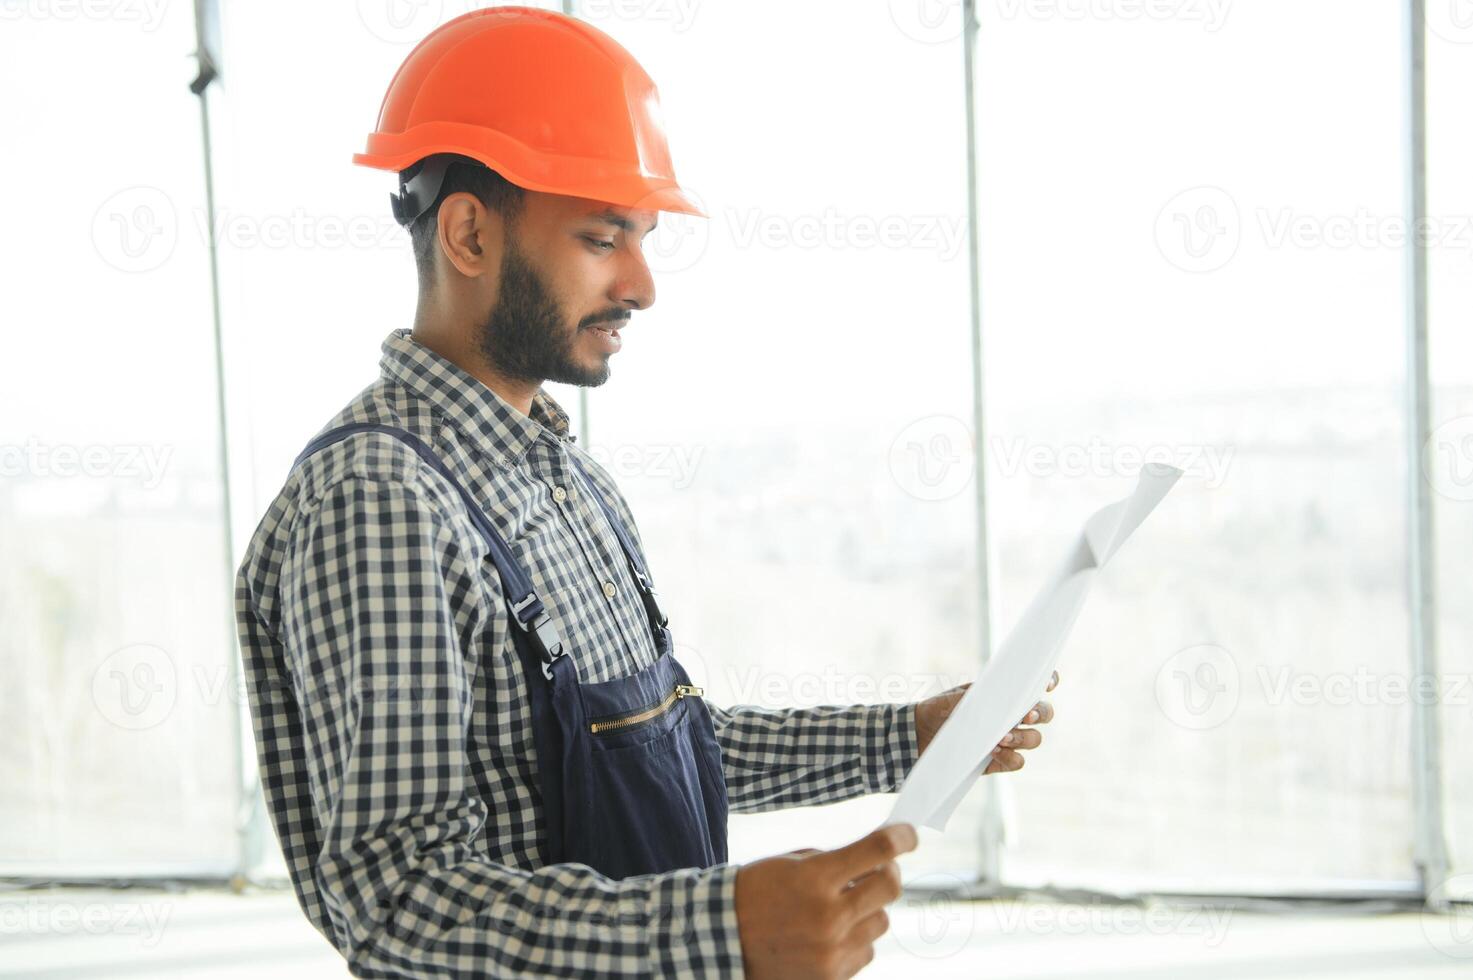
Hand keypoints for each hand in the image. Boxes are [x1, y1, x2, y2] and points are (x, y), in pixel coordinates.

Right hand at [734, 823, 918, 979]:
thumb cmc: (755, 894)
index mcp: (815, 878)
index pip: (877, 850)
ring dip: (868, 910)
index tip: (909, 835)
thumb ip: (833, 861)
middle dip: (888, 874)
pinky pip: (865, 951)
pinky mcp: (832, 976)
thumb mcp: (790, 864)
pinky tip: (830, 935)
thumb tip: (875, 859)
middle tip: (879, 870)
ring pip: (881, 922)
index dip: (901, 838)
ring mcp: (832, 950)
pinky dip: (855, 940)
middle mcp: (829, 915)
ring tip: (840, 909)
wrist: (721, 940)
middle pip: (890, 888)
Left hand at [913, 670, 1059, 773]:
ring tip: (999, 738)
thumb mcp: (953, 699)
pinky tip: (993, 752)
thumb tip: (992, 703)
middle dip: (1039, 714)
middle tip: (1024, 716)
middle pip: (1045, 714)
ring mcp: (1010, 740)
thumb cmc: (940, 709)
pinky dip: (1010, 757)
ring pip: (1034, 739)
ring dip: (1022, 738)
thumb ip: (974, 699)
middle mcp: (1013, 717)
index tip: (1047, 684)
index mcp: (1006, 694)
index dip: (1049, 681)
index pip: (1038, 685)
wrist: (921, 735)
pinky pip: (1018, 761)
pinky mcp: (1000, 761)